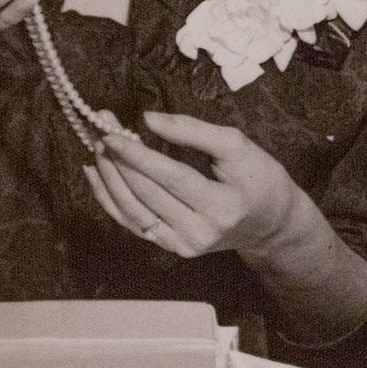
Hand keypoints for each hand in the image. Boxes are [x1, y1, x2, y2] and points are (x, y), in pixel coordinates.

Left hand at [84, 109, 321, 262]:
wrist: (271, 223)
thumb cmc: (259, 178)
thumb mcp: (237, 146)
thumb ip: (193, 131)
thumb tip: (147, 119)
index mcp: (222, 208)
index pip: (172, 178)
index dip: (139, 156)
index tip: (113, 133)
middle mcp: (200, 233)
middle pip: (148, 195)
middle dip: (119, 161)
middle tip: (100, 129)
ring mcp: (183, 246)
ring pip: (133, 212)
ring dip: (109, 179)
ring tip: (97, 148)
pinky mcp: (172, 248)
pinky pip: (133, 223)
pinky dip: (109, 199)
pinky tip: (95, 174)